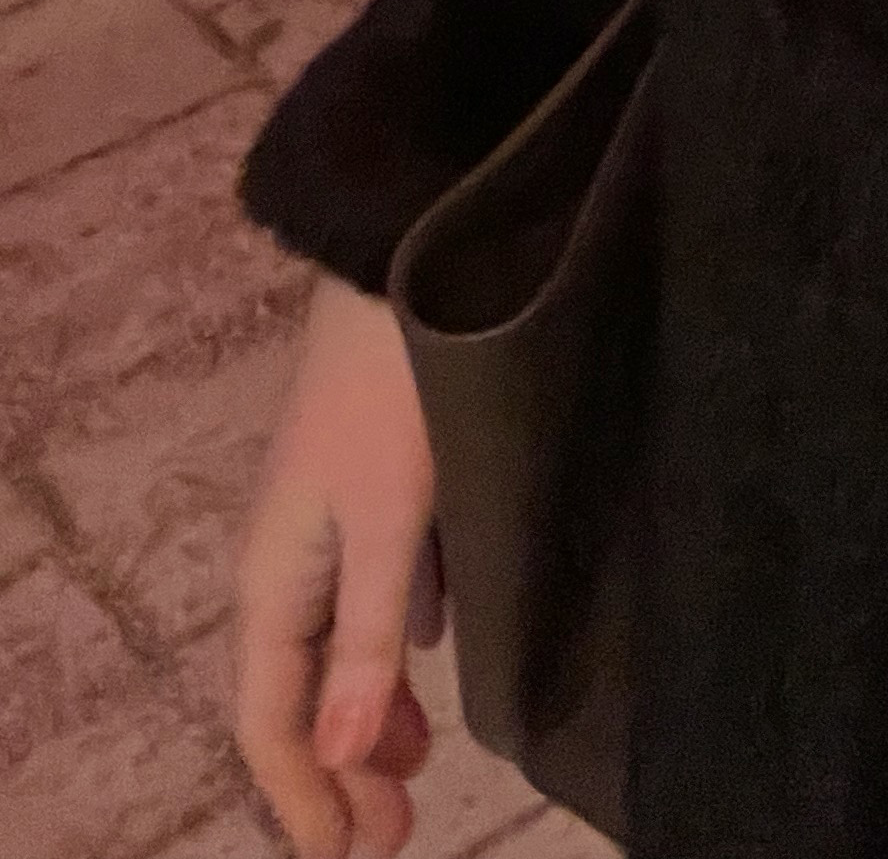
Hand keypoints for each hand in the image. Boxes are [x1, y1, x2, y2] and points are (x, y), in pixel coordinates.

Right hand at [232, 275, 442, 857]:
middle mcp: (285, 561)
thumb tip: (332, 756)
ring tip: (418, 761)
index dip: (308, 801)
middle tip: (399, 829)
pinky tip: (434, 647)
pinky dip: (395, 640)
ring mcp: (323, 521)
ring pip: (336, 643)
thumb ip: (367, 639)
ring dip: (368, 710)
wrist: (398, 267)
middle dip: (340, 771)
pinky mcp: (366, 486)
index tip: (359, 857)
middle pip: (300, 693)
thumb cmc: (398, 397)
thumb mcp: (387, 524)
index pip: (272, 725)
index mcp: (273, 583)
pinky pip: (369, 591)